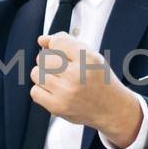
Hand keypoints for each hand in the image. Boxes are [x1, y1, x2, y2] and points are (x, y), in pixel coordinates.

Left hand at [30, 32, 143, 147]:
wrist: (112, 109)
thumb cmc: (100, 80)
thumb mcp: (92, 56)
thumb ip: (67, 43)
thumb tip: (42, 40)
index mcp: (88, 59)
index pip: (57, 42)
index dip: (54, 44)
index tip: (57, 50)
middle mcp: (76, 75)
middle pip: (43, 58)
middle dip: (48, 59)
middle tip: (59, 66)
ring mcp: (66, 92)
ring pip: (36, 74)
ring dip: (43, 74)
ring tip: (57, 79)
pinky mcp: (58, 107)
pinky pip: (35, 92)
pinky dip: (41, 89)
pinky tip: (54, 90)